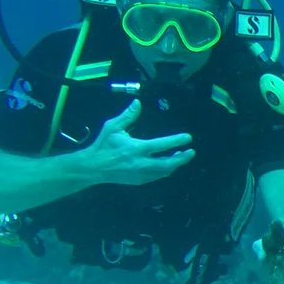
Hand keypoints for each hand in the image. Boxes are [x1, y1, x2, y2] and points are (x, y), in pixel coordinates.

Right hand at [78, 100, 195, 185]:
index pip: (161, 145)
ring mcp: (140, 174)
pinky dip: (165, 170)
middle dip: (182, 158)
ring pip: (164, 172)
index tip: (188, 138)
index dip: (176, 141)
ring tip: (181, 156)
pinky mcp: (139, 180)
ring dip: (175, 164)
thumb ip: (127, 116)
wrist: (93, 167)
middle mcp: (140, 163)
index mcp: (136, 148)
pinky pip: (157, 176)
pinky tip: (169, 164)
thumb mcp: (112, 127)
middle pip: (167, 163)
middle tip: (191, 152)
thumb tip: (138, 102)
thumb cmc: (103, 145)